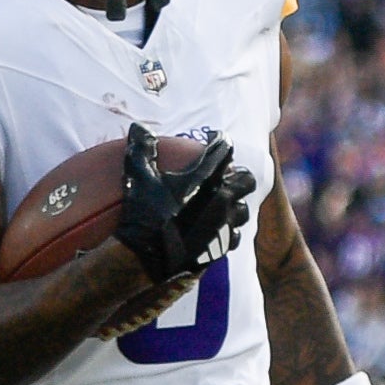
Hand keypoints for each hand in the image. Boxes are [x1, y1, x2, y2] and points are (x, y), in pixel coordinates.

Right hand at [110, 123, 255, 286]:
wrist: (145, 257)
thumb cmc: (143, 214)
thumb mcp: (138, 176)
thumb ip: (142, 149)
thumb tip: (139, 127)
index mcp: (206, 178)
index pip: (224, 149)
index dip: (220, 139)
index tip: (214, 138)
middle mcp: (221, 200)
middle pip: (246, 180)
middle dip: (237, 175)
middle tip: (225, 175)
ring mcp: (223, 225)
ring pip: (244, 210)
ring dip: (235, 204)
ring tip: (223, 204)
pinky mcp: (219, 247)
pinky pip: (234, 236)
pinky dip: (228, 230)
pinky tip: (217, 229)